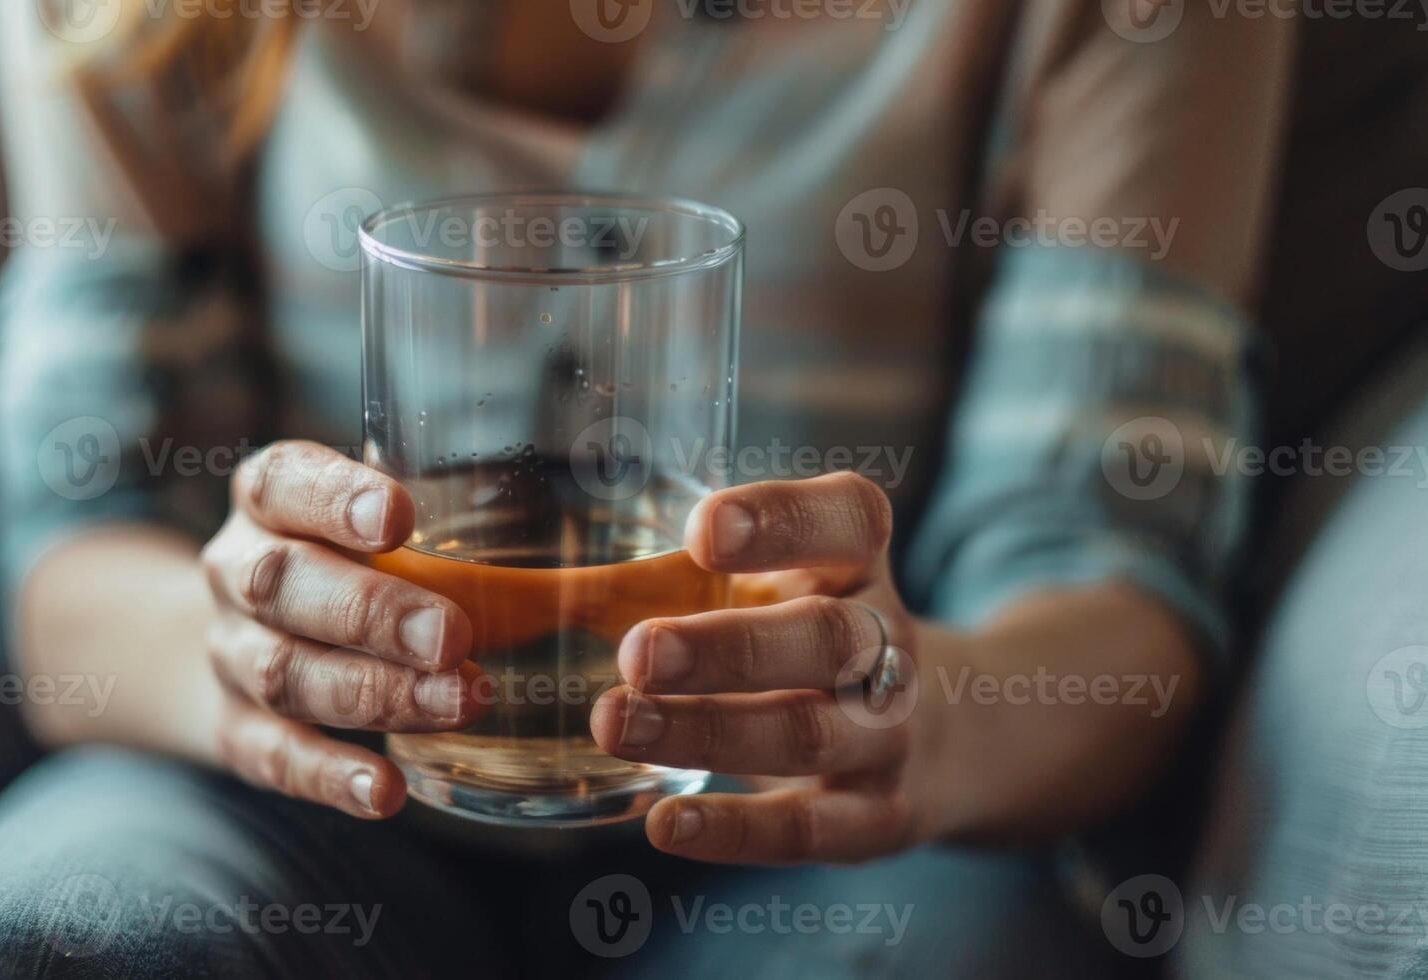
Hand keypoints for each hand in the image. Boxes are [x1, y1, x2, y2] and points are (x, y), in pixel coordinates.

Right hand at [200, 441, 482, 818]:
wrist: (239, 634)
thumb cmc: (348, 563)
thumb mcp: (379, 522)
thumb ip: (457, 525)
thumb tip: (611, 569)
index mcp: (269, 500)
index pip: (282, 482)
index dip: (334, 498)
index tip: (400, 515)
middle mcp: (236, 571)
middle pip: (281, 584)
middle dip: (370, 612)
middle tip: (452, 636)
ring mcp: (228, 654)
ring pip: (284, 673)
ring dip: (373, 694)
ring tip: (457, 705)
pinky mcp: (234, 730)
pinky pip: (275, 757)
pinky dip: (331, 776)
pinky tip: (387, 790)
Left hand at [591, 472, 935, 863]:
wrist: (943, 738)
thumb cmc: (803, 639)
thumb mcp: (769, 589)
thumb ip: (673, 578)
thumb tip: (514, 589)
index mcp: (855, 565)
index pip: (848, 520)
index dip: (785, 520)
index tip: (703, 529)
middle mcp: (884, 642)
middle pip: (825, 636)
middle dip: (729, 647)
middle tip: (637, 653)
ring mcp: (888, 733)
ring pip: (807, 731)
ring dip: (709, 732)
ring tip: (615, 726)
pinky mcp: (879, 817)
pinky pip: (811, 829)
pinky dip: (737, 832)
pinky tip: (664, 827)